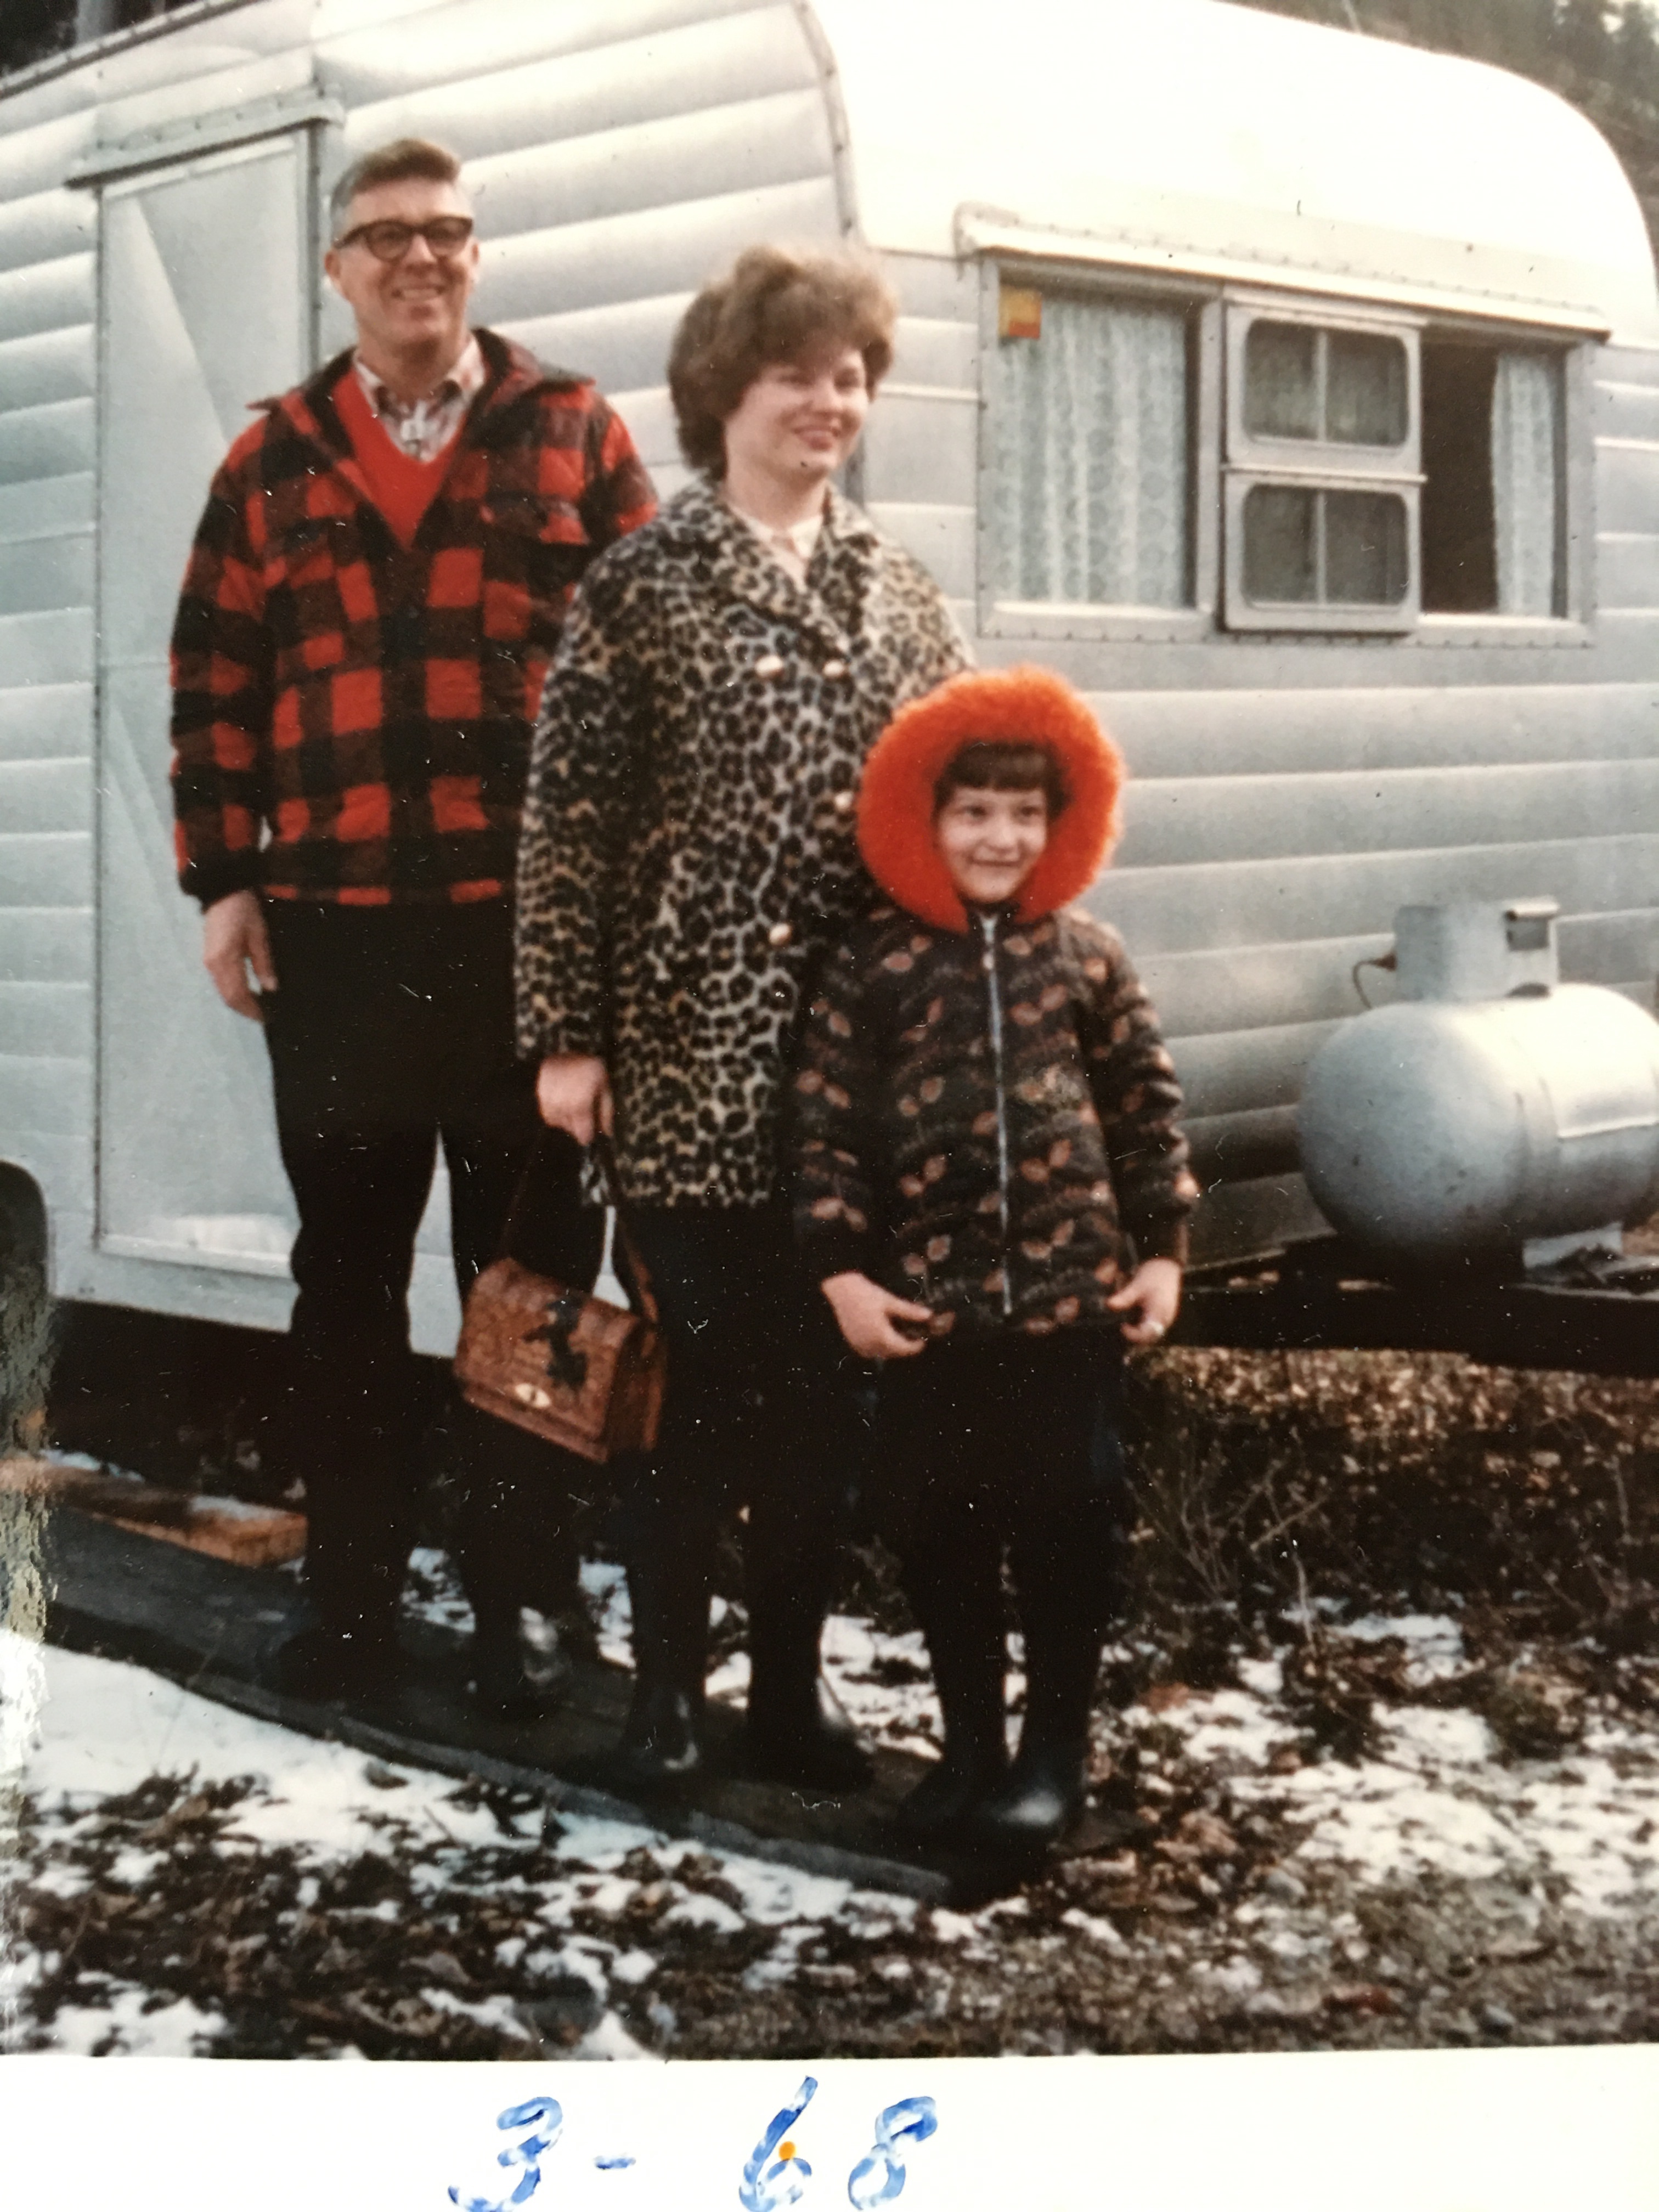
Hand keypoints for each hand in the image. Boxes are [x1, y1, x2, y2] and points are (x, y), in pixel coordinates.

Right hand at [202, 889, 275, 1020]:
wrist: (223, 891)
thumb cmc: (244, 910)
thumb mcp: (258, 935)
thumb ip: (263, 963)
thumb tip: (271, 988)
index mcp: (224, 959)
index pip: (237, 994)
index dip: (251, 1009)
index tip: (266, 1017)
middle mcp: (213, 964)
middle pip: (228, 997)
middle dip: (245, 1009)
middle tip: (264, 1016)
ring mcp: (209, 961)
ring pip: (223, 991)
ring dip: (239, 1002)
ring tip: (258, 1007)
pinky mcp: (210, 957)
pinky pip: (221, 982)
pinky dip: (233, 992)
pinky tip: (247, 993)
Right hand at [536, 1054, 612, 1145]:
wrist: (567, 1045)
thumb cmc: (591, 1067)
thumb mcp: (605, 1086)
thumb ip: (606, 1111)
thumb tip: (608, 1132)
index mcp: (581, 1100)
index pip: (582, 1129)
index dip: (585, 1136)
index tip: (588, 1139)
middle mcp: (563, 1102)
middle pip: (569, 1127)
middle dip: (577, 1128)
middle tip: (584, 1122)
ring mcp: (550, 1098)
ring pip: (557, 1122)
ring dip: (566, 1122)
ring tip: (574, 1110)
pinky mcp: (540, 1093)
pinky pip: (547, 1114)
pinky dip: (555, 1114)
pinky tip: (563, 1106)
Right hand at [821, 1271, 933, 1360]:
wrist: (840, 1288)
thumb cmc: (864, 1293)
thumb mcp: (889, 1301)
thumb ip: (909, 1311)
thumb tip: (929, 1315)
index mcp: (881, 1336)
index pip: (903, 1349)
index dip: (915, 1346)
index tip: (923, 1341)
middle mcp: (869, 1345)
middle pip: (893, 1353)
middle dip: (903, 1347)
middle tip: (912, 1337)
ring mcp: (859, 1344)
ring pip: (880, 1353)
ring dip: (891, 1348)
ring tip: (898, 1334)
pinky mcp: (852, 1341)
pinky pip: (869, 1350)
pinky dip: (878, 1346)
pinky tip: (882, 1334)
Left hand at [1106, 1257, 1181, 1347]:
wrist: (1167, 1264)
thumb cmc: (1153, 1274)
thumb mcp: (1137, 1285)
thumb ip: (1124, 1297)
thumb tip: (1109, 1305)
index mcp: (1159, 1313)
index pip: (1147, 1334)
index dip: (1133, 1335)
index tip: (1122, 1327)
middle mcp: (1165, 1318)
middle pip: (1150, 1338)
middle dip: (1135, 1336)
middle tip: (1122, 1327)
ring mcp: (1166, 1317)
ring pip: (1152, 1333)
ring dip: (1139, 1332)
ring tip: (1126, 1324)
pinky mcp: (1164, 1315)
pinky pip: (1153, 1327)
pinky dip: (1143, 1326)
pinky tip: (1134, 1319)